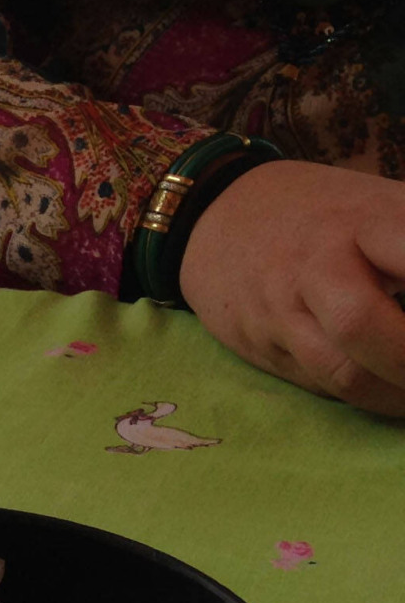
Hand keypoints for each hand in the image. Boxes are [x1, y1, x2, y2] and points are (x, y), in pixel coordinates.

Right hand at [178, 160, 404, 415]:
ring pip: (342, 373)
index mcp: (362, 220)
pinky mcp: (261, 344)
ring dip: (398, 398)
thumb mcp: (384, 204)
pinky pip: (318, 385)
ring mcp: (282, 309)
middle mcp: (317, 264)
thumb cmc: (326, 212)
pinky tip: (391, 392)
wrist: (215, 214)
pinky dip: (366, 397)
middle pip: (363, 326)